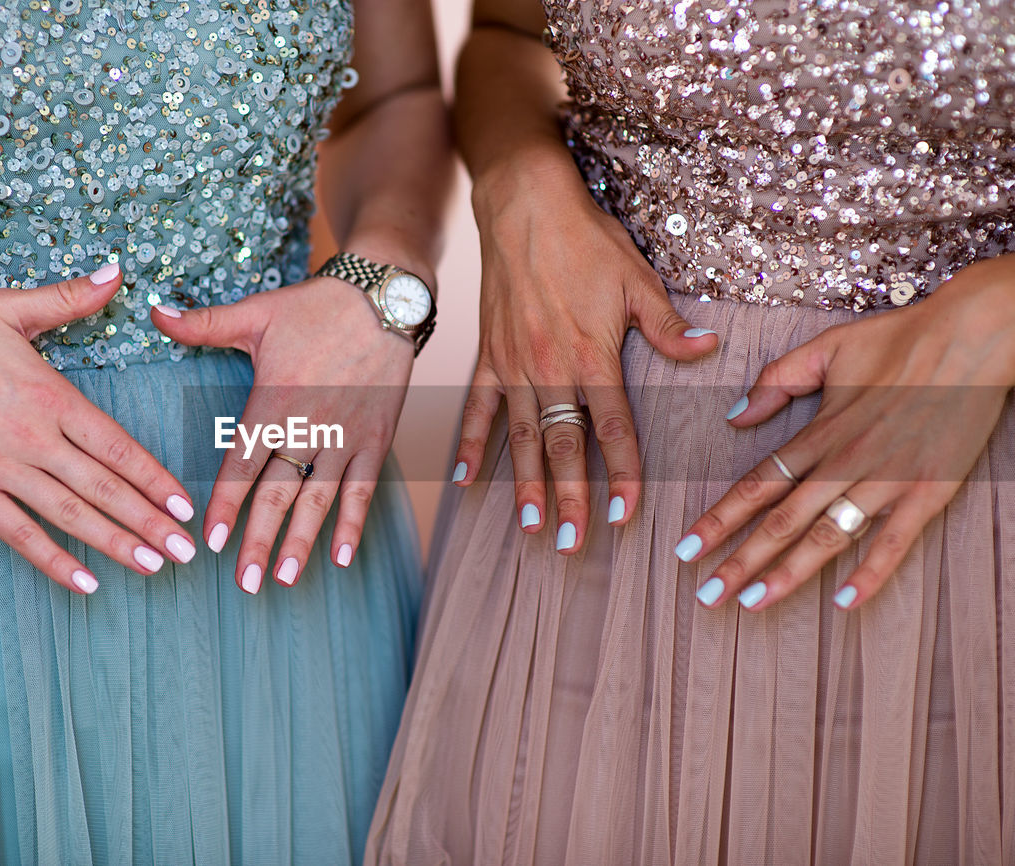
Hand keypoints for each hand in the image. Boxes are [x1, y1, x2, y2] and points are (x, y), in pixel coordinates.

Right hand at [0, 263, 196, 593]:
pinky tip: (86, 582)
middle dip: (150, 522)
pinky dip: (53, 560)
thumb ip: (71, 299)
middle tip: (186, 552)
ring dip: (115, 543)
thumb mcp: (12, 309)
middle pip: (104, 488)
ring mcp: (1, 469)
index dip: (155, 479)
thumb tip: (117, 273)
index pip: (118, 447)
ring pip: (71, 515)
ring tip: (152, 567)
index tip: (185, 505)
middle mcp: (35, 439)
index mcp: (53, 398)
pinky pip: (18, 533)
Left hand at [150, 273, 413, 592]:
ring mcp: (345, 436)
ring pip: (319, 499)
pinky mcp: (376, 438)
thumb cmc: (313, 306)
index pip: (243, 463)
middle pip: (278, 493)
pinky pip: (364, 488)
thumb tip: (153, 313)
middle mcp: (309, 426)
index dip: (227, 504)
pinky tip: (342, 558)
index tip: (212, 541)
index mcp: (274, 400)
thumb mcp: (256, 312)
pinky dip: (354, 524)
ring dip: (301, 542)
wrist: (383, 297)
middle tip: (244, 582)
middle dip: (259, 539)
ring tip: (283, 579)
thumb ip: (203, 324)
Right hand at [454, 160, 718, 552]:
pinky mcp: (489, 355)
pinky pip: (477, 408)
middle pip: (564, 446)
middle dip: (570, 497)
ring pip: (522, 437)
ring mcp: (513, 365)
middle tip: (571, 543)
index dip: (624, 475)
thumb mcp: (638, 279)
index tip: (628, 515)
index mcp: (592, 355)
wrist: (523, 206)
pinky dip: (471, 445)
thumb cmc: (586, 239)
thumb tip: (710, 350)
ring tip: (530, 526)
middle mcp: (549, 369)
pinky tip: (465, 481)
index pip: (613, 429)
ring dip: (526, 484)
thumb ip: (668, 328)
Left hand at [679, 255, 1014, 610]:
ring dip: (786, 573)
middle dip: (738, 561)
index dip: (718, 520)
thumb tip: (735, 415)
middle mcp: (844, 461)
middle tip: (705, 595)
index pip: (756, 485)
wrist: (974, 334)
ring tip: (751, 603)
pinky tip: (843, 601)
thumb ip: (776, 380)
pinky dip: (870, 573)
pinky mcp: (929, 489)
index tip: (686, 549)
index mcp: (819, 432)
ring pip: (826, 535)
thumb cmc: (901, 339)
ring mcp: (886, 478)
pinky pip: (895, 539)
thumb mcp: (826, 347)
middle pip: (780, 521)